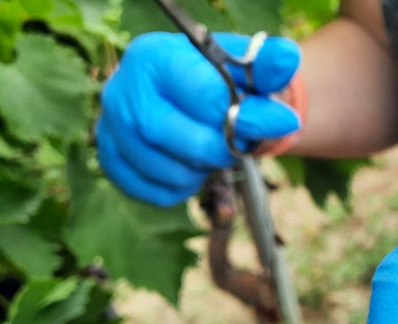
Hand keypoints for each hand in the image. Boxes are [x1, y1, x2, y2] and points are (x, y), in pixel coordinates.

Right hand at [95, 32, 300, 205]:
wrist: (189, 92)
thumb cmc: (218, 77)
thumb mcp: (245, 65)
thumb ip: (268, 62)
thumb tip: (287, 59)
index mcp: (154, 57)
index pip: (204, 94)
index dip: (249, 115)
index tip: (284, 122)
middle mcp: (122, 91)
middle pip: (178, 137)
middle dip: (222, 147)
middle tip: (242, 143)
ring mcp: (109, 129)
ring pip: (169, 171)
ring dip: (204, 168)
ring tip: (213, 148)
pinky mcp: (110, 161)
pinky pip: (155, 192)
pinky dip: (184, 186)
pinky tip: (191, 164)